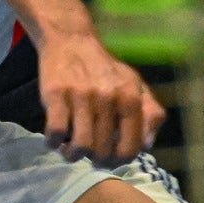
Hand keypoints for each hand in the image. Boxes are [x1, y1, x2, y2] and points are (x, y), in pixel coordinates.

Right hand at [36, 24, 163, 166]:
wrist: (72, 40)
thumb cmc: (105, 71)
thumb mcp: (135, 86)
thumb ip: (150, 114)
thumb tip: (147, 145)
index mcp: (130, 98)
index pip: (131, 148)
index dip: (120, 162)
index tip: (110, 159)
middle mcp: (108, 97)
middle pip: (103, 151)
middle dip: (96, 161)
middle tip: (90, 156)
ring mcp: (81, 95)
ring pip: (81, 146)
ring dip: (73, 156)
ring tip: (70, 151)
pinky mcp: (56, 93)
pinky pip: (56, 131)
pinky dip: (53, 142)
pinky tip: (55, 139)